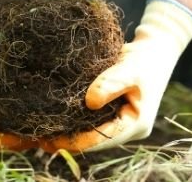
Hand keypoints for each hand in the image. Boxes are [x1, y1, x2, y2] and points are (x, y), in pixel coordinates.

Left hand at [40, 0, 191, 152]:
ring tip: (39, 133)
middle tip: (36, 138)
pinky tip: (52, 120)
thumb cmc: (145, 59)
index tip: (49, 139)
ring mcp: (121, 124)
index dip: (75, 141)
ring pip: (91, 134)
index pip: (102, 138)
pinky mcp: (113, 115)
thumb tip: (89, 102)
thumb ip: (111, 83)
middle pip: (94, 141)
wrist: (155, 50)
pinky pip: (91, 124)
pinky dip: (73, 122)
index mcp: (137, 124)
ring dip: (69, 133)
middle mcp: (128, 129)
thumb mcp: (130, 68)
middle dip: (68, 140)